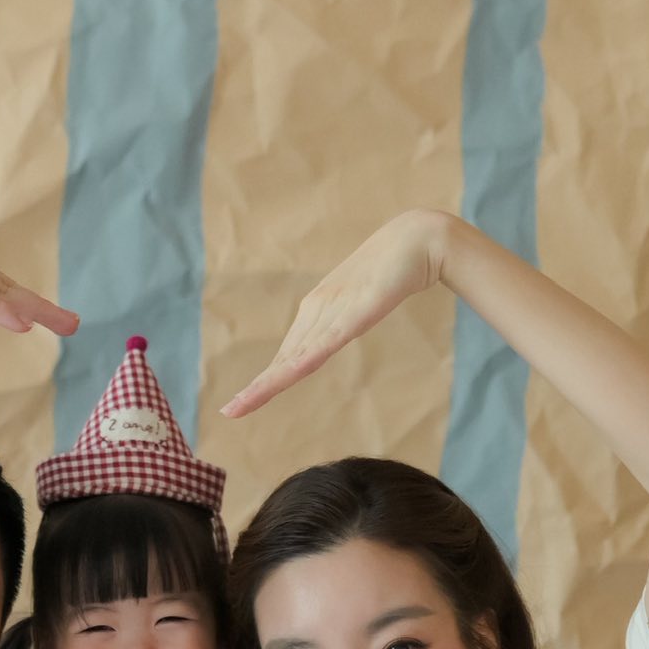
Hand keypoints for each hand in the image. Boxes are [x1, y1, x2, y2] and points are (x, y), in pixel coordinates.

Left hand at [221, 207, 449, 416]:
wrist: (417, 237)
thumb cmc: (396, 267)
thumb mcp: (367, 299)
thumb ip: (353, 313)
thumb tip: (345, 325)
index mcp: (319, 308)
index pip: (289, 351)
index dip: (268, 378)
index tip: (244, 401)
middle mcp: (318, 309)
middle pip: (285, 357)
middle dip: (258, 387)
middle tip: (231, 411)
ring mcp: (334, 310)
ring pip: (297, 355)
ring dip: (268, 382)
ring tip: (242, 404)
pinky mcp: (355, 311)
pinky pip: (326, 342)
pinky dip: (304, 361)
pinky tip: (287, 375)